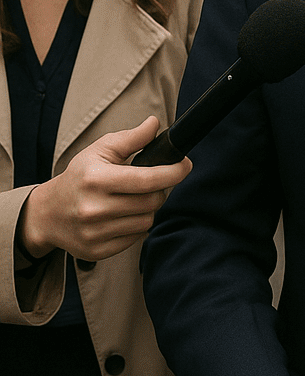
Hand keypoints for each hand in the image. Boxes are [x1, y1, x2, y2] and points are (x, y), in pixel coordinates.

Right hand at [17, 117, 191, 261]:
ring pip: (147, 221)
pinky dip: (137, 225)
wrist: (47, 213)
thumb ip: (131, 137)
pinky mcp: (96, 251)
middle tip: (154, 183)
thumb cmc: (79, 177)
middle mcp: (94, 208)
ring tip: (136, 198)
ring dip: (149, 208)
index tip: (186, 165)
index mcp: (96, 179)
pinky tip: (125, 215)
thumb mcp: (100, 150)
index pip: (146, 179)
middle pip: (152, 202)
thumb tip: (155, 124)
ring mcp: (94, 233)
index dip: (173, 172)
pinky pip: (135, 238)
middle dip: (161, 190)